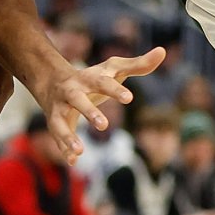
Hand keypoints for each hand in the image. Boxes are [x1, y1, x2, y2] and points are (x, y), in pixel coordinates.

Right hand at [33, 47, 166, 163]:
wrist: (51, 80)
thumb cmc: (92, 77)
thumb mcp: (113, 69)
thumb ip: (138, 64)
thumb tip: (162, 52)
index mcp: (89, 78)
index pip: (103, 82)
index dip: (115, 89)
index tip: (130, 98)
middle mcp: (71, 92)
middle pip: (78, 100)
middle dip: (89, 112)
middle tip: (104, 125)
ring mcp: (60, 108)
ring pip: (60, 122)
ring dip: (68, 136)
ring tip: (80, 150)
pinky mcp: (55, 122)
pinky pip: (57, 137)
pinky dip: (63, 150)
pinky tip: (73, 162)